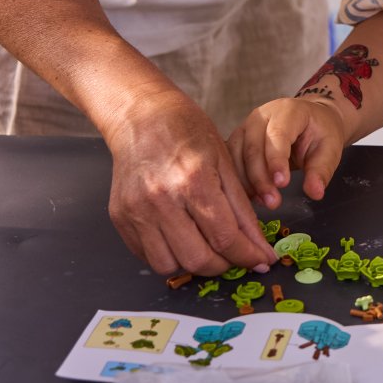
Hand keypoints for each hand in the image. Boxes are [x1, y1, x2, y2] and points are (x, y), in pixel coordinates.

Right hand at [103, 85, 278, 276]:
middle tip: (235, 256)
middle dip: (224, 265)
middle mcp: (161, 200)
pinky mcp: (120, 218)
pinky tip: (183, 239)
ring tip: (207, 247)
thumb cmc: (188, 132)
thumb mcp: (226, 162)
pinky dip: (169, 256)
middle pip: (198, 259)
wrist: (141, 117)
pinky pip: (147, 255)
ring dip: (194, 265)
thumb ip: (242, 208)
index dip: (248, 255)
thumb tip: (258, 247)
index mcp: (194, 181)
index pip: (225, 237)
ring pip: (169, 266)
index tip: (262, 260)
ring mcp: (136, 211)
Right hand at [228, 95, 351, 208]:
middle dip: (261, 178)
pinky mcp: (238, 139)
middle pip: (253, 148)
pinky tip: (253, 197)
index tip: (282, 184)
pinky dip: (240, 181)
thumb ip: (322, 169)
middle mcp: (261, 115)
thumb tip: (315, 193)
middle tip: (273, 202)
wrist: (311, 120)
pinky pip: (231, 161)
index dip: (276, 160)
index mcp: (288, 111)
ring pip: (237, 156)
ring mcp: (246, 126)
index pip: (277, 134)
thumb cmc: (320, 133)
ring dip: (248, 183)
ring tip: (265, 202)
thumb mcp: (330, 148)